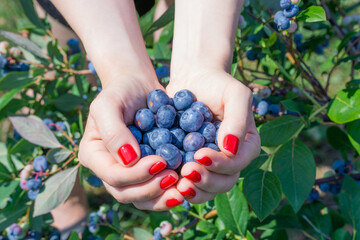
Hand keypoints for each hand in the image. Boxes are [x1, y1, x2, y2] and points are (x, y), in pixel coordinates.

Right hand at [79, 74, 183, 209]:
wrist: (138, 86)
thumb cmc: (120, 91)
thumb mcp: (109, 104)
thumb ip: (113, 131)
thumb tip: (128, 160)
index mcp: (94, 155)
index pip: (113, 176)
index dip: (136, 175)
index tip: (160, 162)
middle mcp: (108, 169)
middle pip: (126, 193)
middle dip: (151, 189)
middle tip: (174, 178)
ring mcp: (127, 173)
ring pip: (141, 198)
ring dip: (161, 198)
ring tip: (182, 190)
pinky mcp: (145, 172)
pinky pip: (155, 190)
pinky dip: (169, 192)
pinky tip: (185, 186)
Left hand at [167, 69, 260, 202]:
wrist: (194, 80)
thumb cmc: (218, 84)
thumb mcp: (235, 94)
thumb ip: (238, 120)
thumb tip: (230, 149)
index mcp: (245, 147)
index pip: (236, 164)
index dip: (220, 165)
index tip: (199, 155)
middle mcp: (229, 160)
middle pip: (223, 182)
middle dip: (205, 181)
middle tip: (185, 172)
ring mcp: (209, 165)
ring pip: (205, 188)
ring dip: (192, 190)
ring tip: (176, 183)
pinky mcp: (189, 163)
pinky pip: (186, 181)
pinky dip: (176, 185)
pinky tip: (163, 179)